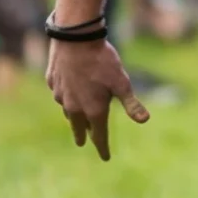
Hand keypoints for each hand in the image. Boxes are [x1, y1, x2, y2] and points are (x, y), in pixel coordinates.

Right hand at [45, 38, 149, 160]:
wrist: (75, 40)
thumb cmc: (102, 61)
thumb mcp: (122, 82)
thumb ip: (131, 103)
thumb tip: (145, 120)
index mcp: (93, 110)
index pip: (99, 135)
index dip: (103, 147)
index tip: (106, 158)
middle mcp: (74, 107)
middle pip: (79, 127)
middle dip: (84, 136)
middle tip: (85, 143)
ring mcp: (61, 96)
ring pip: (68, 113)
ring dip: (73, 119)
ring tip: (77, 122)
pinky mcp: (53, 84)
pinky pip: (60, 96)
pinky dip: (66, 99)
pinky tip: (68, 96)